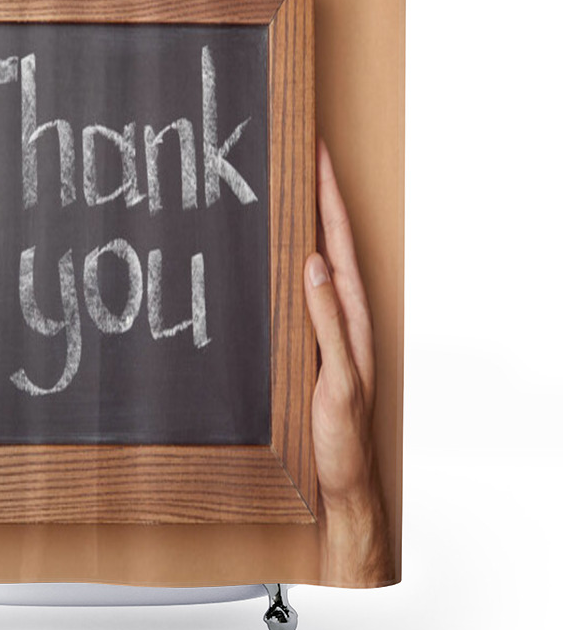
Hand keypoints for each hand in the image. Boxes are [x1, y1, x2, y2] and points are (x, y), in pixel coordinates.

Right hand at [304, 137, 392, 585]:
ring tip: (288, 189)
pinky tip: (277, 251)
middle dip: (317, 195)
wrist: (340, 472)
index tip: (316, 157)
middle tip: (299, 158)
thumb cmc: (342, 431)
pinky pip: (304, 284)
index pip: (338, 242)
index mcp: (353, 313)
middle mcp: (343, 310)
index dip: (328, 197)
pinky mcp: (313, 336)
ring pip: (316, 257)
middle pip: (330, 239)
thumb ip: (328, 322)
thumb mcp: (336, 377)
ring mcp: (328, 321)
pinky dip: (292, 256)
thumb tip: (314, 266)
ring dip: (306, 221)